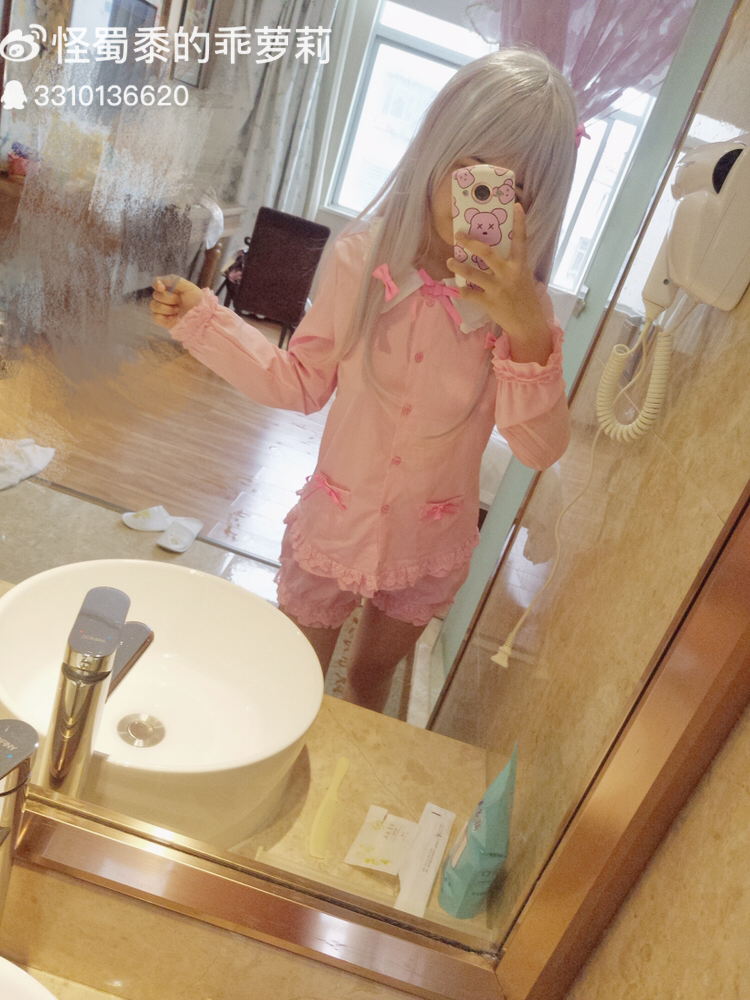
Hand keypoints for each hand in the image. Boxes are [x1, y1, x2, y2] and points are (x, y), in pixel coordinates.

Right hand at [150, 275, 202, 329]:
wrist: (203, 317)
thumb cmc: (198, 302)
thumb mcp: (189, 287)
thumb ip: (174, 280)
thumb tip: (160, 281)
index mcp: (171, 289)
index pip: (156, 282)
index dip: (156, 284)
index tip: (162, 288)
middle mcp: (166, 298)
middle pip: (155, 295)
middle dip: (169, 298)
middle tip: (179, 302)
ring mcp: (164, 310)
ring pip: (153, 306)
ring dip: (167, 308)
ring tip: (178, 311)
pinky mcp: (163, 321)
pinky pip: (154, 317)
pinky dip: (162, 317)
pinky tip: (172, 317)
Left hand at [446, 204, 552, 363]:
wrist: (528, 324)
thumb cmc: (525, 298)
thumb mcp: (523, 277)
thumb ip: (512, 264)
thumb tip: (494, 252)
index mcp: (520, 265)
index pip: (522, 240)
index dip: (520, 222)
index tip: (516, 206)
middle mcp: (509, 274)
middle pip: (487, 253)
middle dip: (471, 243)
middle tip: (458, 235)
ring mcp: (498, 288)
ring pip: (473, 274)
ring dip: (459, 267)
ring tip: (449, 261)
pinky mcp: (489, 302)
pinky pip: (470, 294)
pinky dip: (461, 291)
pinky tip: (455, 288)